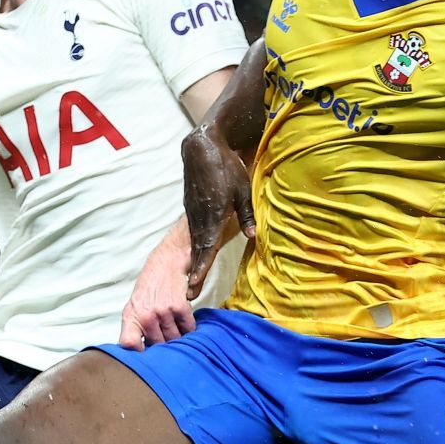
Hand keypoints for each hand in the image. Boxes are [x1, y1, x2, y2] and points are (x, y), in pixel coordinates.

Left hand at [119, 231, 196, 348]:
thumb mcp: (135, 305)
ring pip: (174, 339)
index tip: (146, 355)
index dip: (137, 354)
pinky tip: (184, 318)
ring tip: (176, 324)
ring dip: (178, 335)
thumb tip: (140, 350)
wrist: (167, 262)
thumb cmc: (151, 286)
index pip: (128, 344)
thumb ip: (135, 327)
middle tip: (166, 333)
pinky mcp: (180, 308)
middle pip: (158, 345)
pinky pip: (188, 329)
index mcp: (131, 316)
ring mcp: (163, 312)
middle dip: (164, 342)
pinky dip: (189, 327)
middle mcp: (145, 316)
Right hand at [181, 127, 254, 298]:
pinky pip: (193, 229)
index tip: (195, 284)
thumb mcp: (242, 191)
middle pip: (198, 250)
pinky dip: (194, 244)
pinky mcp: (190, 206)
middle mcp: (199, 218)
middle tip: (190, 294)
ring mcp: (192, 212)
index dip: (202, 268)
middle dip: (195, 272)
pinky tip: (195, 253)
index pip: (206, 248)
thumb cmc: (226, 168)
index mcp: (212, 216)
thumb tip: (254, 236)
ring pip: (194, 240)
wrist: (201, 149)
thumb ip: (247, 215)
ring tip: (192, 280)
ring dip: (194, 260)